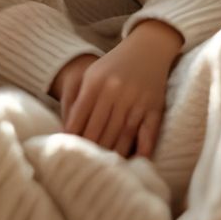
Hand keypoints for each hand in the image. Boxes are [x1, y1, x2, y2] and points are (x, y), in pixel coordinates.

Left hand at [59, 22, 182, 157]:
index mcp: (96, 83)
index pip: (79, 118)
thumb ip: (78, 100)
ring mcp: (137, 101)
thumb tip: (65, 132)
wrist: (148, 47)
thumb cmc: (114, 65)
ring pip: (121, 136)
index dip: (72, 138)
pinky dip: (141, 151)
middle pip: (98, 131)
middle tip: (82, 169)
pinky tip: (134, 164)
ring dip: (112, 156)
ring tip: (103, 172)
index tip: (66, 154)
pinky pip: (147, 134)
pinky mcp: (155, 108)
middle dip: (89, 151)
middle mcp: (116, 92)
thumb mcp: (92, 75)